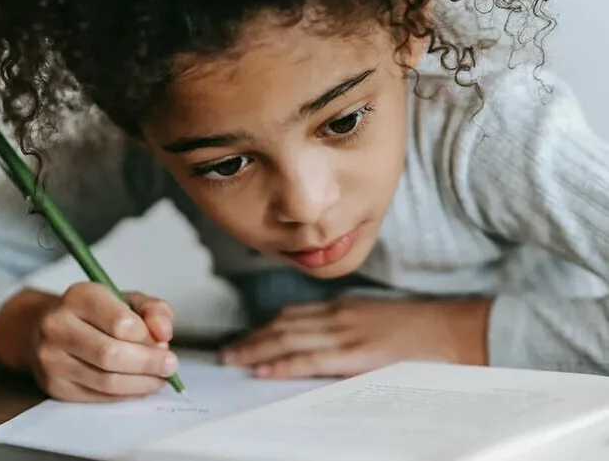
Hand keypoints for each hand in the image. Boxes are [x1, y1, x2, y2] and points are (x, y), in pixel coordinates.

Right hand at [0, 283, 178, 401]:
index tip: (164, 344)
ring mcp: (51, 358)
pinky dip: (124, 395)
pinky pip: (97, 396)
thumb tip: (164, 334)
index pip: (120, 322)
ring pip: (105, 380)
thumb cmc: (96, 313)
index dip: (147, 338)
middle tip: (170, 367)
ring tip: (159, 379)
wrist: (47, 327)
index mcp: (80, 296)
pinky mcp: (54, 385)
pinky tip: (138, 386)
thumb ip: (154, 311)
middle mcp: (58, 325)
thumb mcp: (129, 300)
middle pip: (111, 354)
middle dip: (148, 364)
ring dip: (140, 383)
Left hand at [219, 296, 490, 378]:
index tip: (246, 336)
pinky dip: (283, 365)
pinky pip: (311, 359)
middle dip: (253, 339)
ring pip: (289, 340)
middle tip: (227, 351)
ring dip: (258, 351)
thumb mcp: (375, 318)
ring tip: (234, 360)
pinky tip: (265, 370)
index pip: (293, 314)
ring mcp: (346, 333)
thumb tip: (322, 339)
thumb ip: (347, 324)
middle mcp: (338, 316)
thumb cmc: (418, 327)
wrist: (451, 329)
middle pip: (284, 326)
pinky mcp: (356, 354)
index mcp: (343, 307)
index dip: (265, 326)